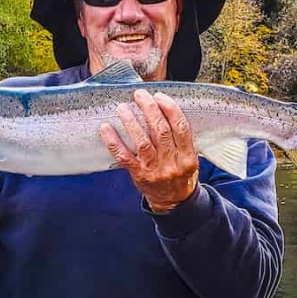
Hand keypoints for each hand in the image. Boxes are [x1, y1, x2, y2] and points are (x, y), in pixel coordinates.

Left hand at [100, 90, 198, 212]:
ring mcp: (154, 170)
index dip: (170, 109)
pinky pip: (124, 157)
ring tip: (123, 108)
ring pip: (142, 142)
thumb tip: (165, 108)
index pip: (181, 128)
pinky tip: (106, 129)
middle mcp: (172, 163)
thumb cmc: (180, 174)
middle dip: (149, 109)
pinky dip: (114, 142)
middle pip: (160, 131)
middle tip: (140, 95)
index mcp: (188, 157)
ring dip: (131, 122)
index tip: (160, 96)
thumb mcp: (190, 158)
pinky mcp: (138, 175)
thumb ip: (181, 139)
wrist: (173, 203)